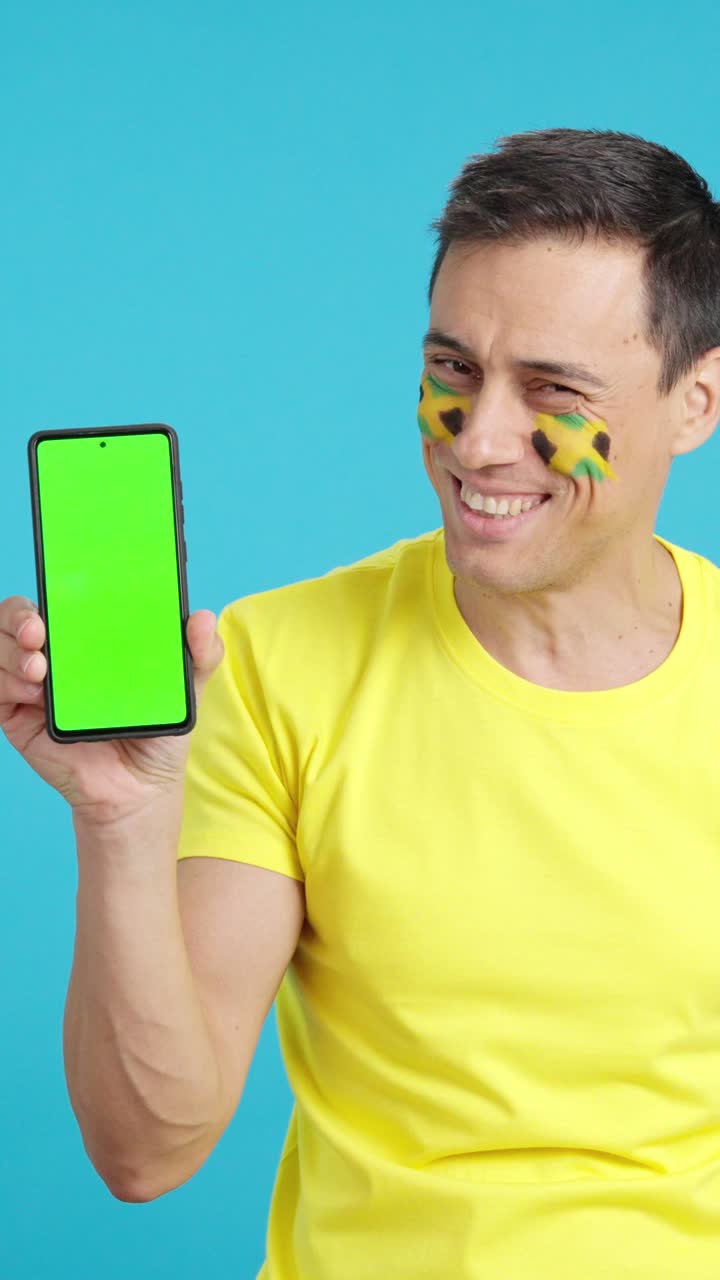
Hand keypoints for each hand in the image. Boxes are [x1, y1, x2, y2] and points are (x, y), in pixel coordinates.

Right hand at [0, 596, 224, 824]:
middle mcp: (57, 653)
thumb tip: (205, 618)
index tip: (61, 584)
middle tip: (37, 631)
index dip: (54, 582)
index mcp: (91, 636)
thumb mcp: (187, 690)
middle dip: (19, 615)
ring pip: (1, 646)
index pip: (64, 596)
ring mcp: (33, 683)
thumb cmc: (158, 732)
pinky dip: (8, 683)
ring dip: (10, 651)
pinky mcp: (18, 713)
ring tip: (38, 670)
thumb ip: (201, 654)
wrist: (140, 788)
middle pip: (19, 615)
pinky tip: (34, 694)